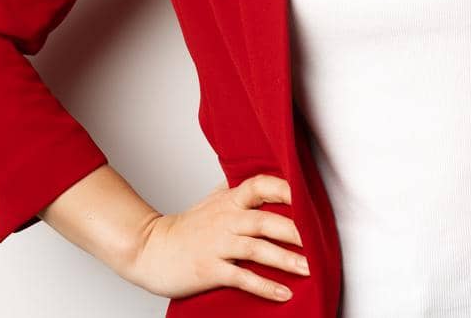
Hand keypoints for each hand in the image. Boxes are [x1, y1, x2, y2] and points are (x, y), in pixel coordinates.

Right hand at [117, 174, 309, 302]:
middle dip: (295, 231)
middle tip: (320, 242)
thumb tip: (261, 177)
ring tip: (309, 269)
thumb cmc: (185, 228)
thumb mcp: (211, 202)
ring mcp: (217, 245)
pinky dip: (264, 286)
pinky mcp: (210, 269)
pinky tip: (284, 293)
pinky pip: (242, 278)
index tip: (307, 195)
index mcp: (229, 202)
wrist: (150, 250)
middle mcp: (226, 220)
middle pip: (265, 220)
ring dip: (286, 260)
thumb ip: (236, 190)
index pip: (259, 185)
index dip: (284, 188)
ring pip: (257, 249)